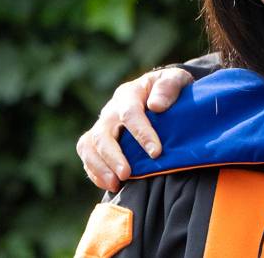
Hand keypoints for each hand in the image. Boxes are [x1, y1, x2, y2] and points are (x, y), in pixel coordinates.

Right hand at [75, 67, 192, 191]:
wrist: (159, 92)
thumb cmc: (169, 88)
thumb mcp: (176, 79)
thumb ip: (169, 87)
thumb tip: (156, 106)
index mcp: (130, 94)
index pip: (130, 113)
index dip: (141, 134)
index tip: (156, 152)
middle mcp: (111, 110)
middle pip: (103, 134)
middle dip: (113, 156)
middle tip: (126, 174)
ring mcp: (102, 125)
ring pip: (89, 146)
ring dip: (100, 167)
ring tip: (115, 184)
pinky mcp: (98, 140)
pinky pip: (87, 155)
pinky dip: (95, 172)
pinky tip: (111, 185)